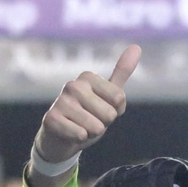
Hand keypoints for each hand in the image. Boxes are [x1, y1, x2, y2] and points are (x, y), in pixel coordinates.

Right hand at [33, 44, 140, 167]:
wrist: (61, 138)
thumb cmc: (88, 115)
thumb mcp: (108, 96)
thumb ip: (121, 73)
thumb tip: (136, 46)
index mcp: (88, 77)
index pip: (119, 99)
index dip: (114, 111)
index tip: (100, 109)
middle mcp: (73, 85)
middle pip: (110, 114)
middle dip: (103, 123)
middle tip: (89, 120)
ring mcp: (60, 101)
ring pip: (96, 127)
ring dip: (91, 133)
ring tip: (80, 127)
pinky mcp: (50, 119)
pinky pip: (80, 135)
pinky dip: (79, 139)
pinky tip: (70, 134)